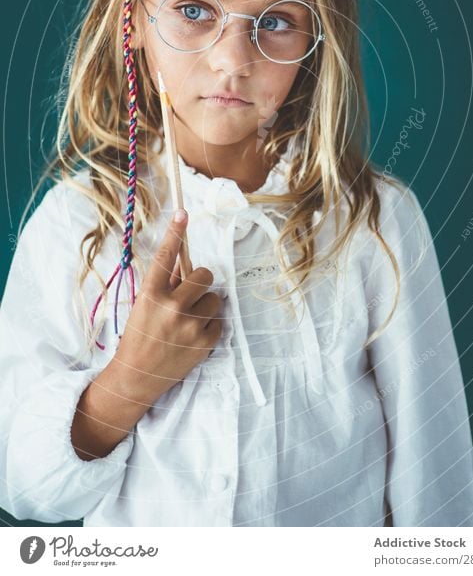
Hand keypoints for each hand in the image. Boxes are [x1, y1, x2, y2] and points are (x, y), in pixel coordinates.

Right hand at [109, 211, 222, 404]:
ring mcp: (190, 325)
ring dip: (205, 305)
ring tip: (187, 321)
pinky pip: (219, 320)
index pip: (164, 257)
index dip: (175, 233)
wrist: (136, 377)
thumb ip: (163, 283)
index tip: (182, 213)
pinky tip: (192, 336)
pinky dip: (209, 325)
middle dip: (198, 282)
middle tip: (187, 295)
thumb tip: (183, 263)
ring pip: (214, 298)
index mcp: (150, 294)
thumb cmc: (139, 336)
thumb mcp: (143, 305)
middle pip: (203, 275)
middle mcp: (171, 307)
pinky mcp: (205, 342)